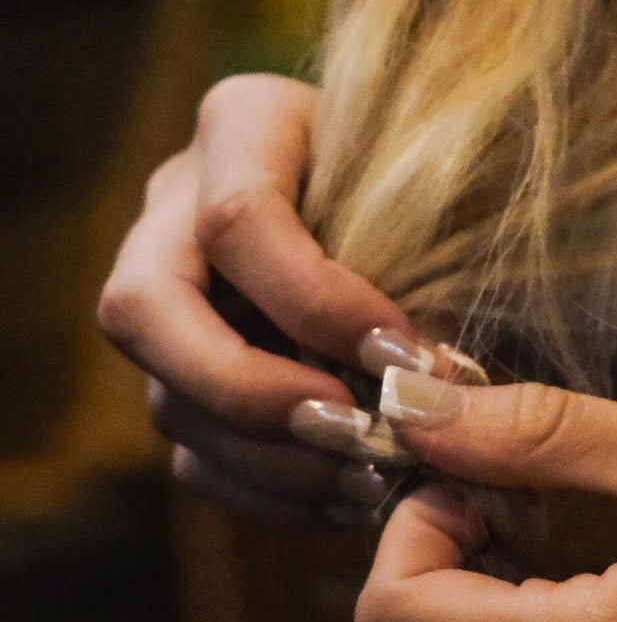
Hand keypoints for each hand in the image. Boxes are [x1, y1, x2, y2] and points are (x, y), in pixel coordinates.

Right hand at [98, 74, 421, 525]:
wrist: (453, 201)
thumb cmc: (467, 179)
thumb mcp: (461, 187)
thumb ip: (444, 261)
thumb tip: (432, 381)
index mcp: (247, 124)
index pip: (236, 218)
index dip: (311, 301)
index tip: (401, 357)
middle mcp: (178, 204)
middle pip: (143, 308)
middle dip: (243, 386)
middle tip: (347, 429)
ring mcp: (169, 296)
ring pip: (164, 396)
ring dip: (269, 457)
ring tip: (371, 479)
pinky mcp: (184, 375)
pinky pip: (193, 456)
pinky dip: (271, 492)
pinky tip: (351, 497)